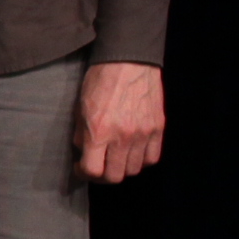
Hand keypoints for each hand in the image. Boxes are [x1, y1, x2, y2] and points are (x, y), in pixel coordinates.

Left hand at [76, 62, 166, 183]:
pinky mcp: (158, 129)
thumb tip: (83, 151)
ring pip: (135, 169)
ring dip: (122, 167)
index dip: (83, 173)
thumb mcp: (80, 108)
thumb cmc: (100, 81)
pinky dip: (142, 160)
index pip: (93, 171)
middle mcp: (122, 137)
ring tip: (115, 157)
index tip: (81, 166)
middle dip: (103, 175)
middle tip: (98, 166)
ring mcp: (143, 134)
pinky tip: (133, 151)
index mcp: (99, 132)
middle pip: (115, 176)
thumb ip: (81, 134)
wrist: (129, 62)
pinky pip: (152, 158)